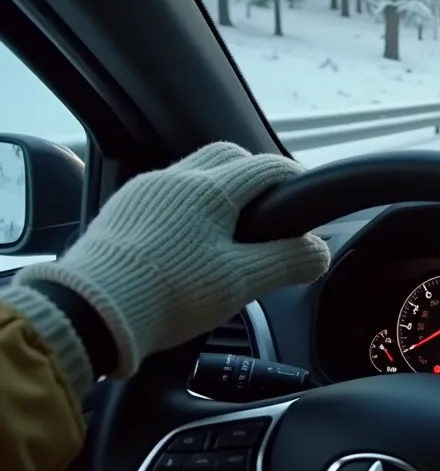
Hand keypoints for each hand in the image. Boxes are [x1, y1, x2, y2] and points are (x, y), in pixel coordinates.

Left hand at [15, 142, 328, 376]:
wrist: (89, 314)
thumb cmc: (170, 294)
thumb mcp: (243, 282)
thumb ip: (289, 261)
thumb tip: (319, 250)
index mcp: (210, 189)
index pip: (266, 166)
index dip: (293, 178)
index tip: (305, 197)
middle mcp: (175, 179)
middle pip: (227, 156)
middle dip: (253, 175)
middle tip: (268, 209)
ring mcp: (142, 193)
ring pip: (192, 172)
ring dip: (218, 188)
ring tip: (229, 227)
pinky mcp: (118, 213)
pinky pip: (164, 194)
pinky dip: (186, 206)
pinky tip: (186, 241)